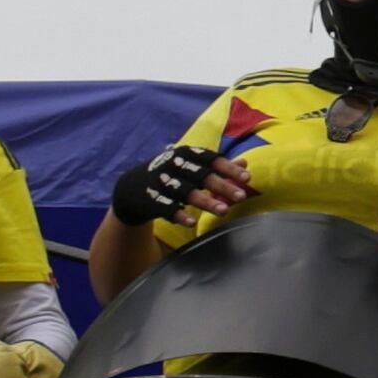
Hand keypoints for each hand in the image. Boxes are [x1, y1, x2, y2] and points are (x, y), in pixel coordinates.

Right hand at [111, 145, 243, 229]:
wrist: (130, 188)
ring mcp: (160, 182)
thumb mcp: (191, 166)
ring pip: (185, 192)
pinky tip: (191, 223)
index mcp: (186, 154)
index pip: (211, 159)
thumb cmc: (171, 175)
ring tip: (224, 211)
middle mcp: (173, 165)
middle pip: (201, 176)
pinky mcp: (149, 199)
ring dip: (205, 201)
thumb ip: (217, 166)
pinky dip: (178, 214)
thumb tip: (245, 164)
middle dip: (221, 186)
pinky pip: (165, 207)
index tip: (247, 178)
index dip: (229, 168)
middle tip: (241, 197)